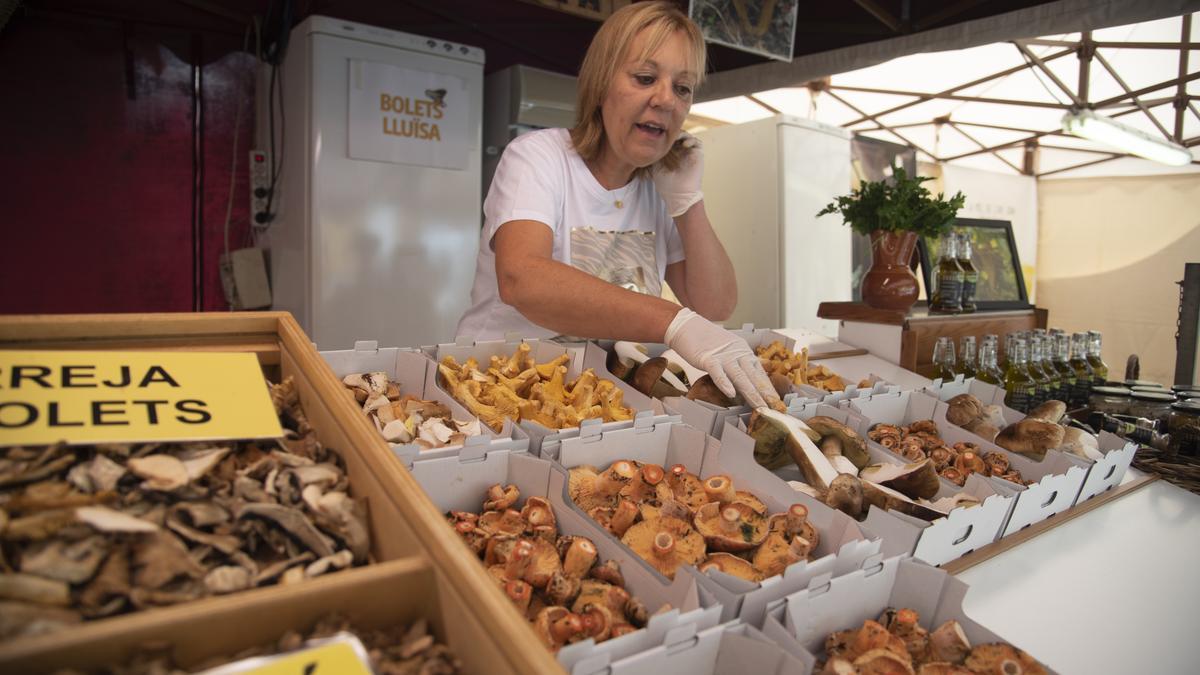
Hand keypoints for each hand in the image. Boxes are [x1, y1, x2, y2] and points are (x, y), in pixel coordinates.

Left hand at [652, 132, 703, 217]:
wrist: (679, 195)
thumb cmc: (666, 184)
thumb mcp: (656, 166)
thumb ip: (654, 154)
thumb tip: (645, 141)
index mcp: (671, 152)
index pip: (667, 138)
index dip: (662, 135)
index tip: (655, 135)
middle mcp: (680, 150)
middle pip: (676, 134)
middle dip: (670, 133)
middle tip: (664, 134)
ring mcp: (690, 151)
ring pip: (686, 135)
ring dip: (680, 135)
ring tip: (674, 138)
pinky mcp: (698, 153)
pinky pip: (696, 141)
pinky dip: (690, 140)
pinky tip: (684, 144)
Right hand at [664, 308, 780, 409]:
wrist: (686, 326)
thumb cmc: (706, 339)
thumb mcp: (730, 348)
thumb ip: (741, 361)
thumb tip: (754, 373)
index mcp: (743, 351)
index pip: (760, 373)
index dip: (769, 388)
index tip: (777, 402)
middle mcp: (737, 353)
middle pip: (754, 376)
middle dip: (765, 394)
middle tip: (775, 408)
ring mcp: (723, 356)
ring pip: (740, 376)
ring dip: (751, 393)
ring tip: (760, 406)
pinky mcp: (707, 358)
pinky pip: (717, 372)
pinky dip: (724, 383)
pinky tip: (730, 393)